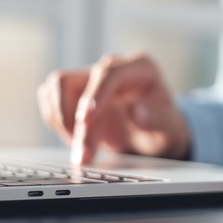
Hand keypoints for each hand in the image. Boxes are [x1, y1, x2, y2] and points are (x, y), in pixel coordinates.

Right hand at [37, 53, 190, 165]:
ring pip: (57, 85)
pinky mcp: (77, 91)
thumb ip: (158, 119)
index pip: (110, 73)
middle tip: (84, 155)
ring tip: (80, 147)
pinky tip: (75, 140)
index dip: (95, 96)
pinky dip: (55, 120)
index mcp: (141, 68)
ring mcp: (92, 78)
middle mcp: (114, 68)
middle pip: (79, 83)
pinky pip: (51, 97)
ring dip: (60, 119)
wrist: (155, 134)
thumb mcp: (171, 128)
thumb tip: (137, 112)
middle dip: (77, 123)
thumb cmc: (165, 127)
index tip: (87, 121)